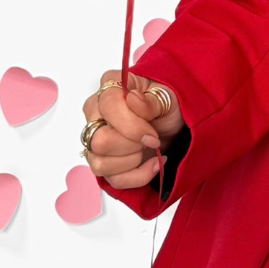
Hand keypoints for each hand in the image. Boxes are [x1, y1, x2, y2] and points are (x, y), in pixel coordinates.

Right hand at [81, 68, 184, 188]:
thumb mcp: (168, 96)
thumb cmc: (166, 104)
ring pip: (101, 164)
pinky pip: (112, 180)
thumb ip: (151, 99)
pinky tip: (152, 163)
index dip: (132, 125)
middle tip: (152, 139)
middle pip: (99, 141)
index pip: (108, 106)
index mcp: (109, 88)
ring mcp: (95, 139)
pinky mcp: (103, 161)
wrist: (172, 122)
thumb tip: (134, 100)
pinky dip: (138, 176)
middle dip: (132, 146)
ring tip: (149, 149)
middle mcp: (95, 113)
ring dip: (133, 162)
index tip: (153, 134)